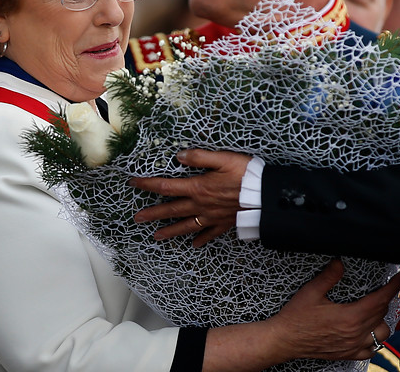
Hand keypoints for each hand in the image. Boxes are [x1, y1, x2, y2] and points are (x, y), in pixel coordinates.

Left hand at [131, 149, 249, 246]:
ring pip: (185, 225)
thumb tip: (178, 155)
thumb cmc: (246, 175)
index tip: (133, 183)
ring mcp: (211, 217)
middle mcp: (200, 205)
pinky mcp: (223, 224)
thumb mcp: (223, 159)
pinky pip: (208, 234)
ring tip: (156, 237)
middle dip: (153, 213)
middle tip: (136, 219)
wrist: (265, 196)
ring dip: (169, 231)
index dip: (148, 184)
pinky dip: (200, 239)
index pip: (166, 186)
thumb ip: (199, 157)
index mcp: (198, 187)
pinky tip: (193, 245)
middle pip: (172, 210)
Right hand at [271, 260, 399, 360]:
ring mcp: (353, 346)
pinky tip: (369, 332)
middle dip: (386, 298)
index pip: (380, 299)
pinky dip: (374, 340)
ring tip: (376, 309)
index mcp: (350, 317)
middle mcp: (355, 333)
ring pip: (381, 333)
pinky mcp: (348, 354)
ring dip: (382, 320)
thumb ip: (329, 276)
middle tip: (384, 287)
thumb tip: (340, 263)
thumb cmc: (296, 318)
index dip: (393, 287)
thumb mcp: (311, 291)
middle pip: (382, 313)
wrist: (285, 340)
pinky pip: (371, 350)